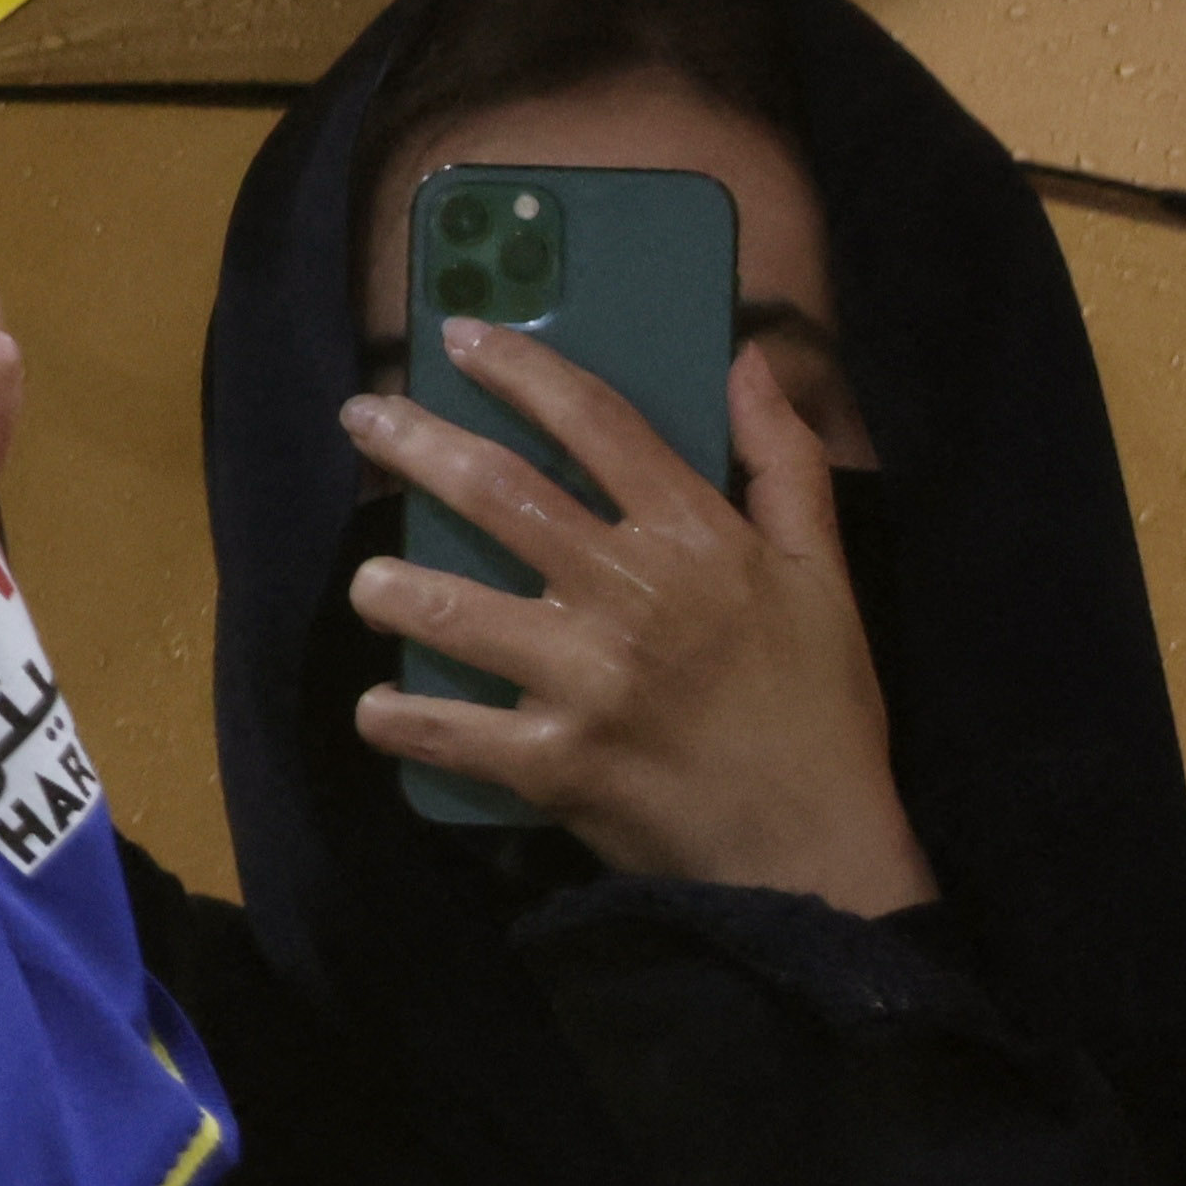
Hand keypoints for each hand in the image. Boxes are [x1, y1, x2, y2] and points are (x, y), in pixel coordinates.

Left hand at [342, 327, 932, 912]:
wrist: (814, 847)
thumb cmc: (819, 706)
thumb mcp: (824, 572)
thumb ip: (784, 462)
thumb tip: (749, 361)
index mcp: (696, 540)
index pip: (598, 424)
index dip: (523, 371)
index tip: (461, 338)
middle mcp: (629, 596)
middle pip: (498, 495)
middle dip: (415, 445)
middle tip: (360, 419)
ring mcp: (583, 680)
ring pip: (449, 609)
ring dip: (389, 587)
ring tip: (368, 578)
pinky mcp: (550, 761)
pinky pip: (443, 729)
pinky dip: (396, 718)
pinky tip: (375, 705)